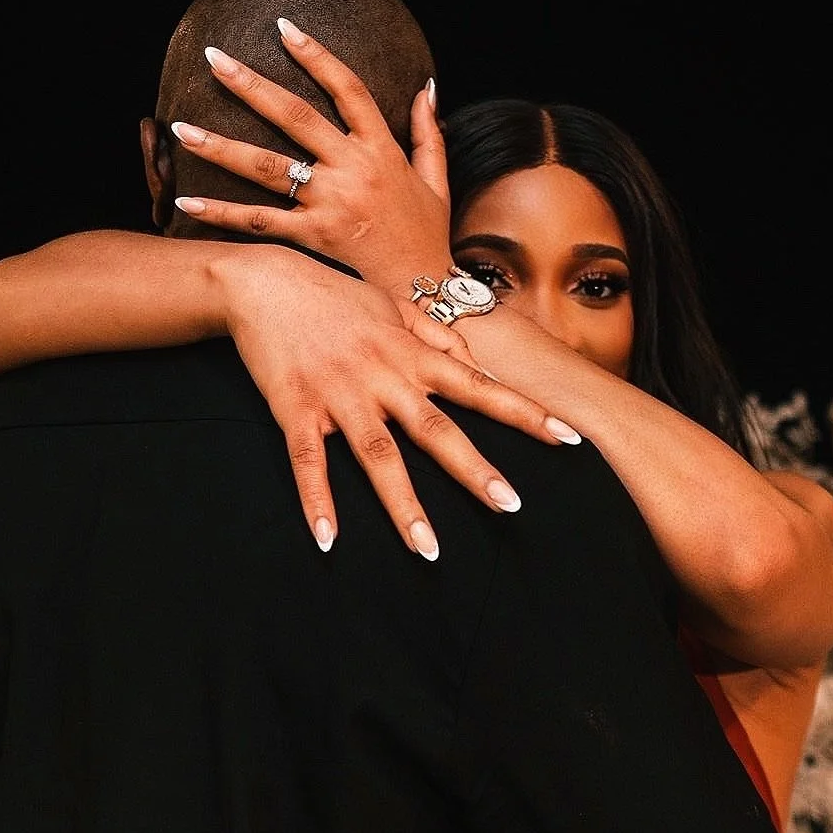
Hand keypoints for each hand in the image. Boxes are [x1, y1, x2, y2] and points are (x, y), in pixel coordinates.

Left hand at [169, 18, 452, 299]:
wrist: (426, 293)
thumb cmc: (427, 237)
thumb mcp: (436, 180)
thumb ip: (428, 132)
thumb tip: (426, 87)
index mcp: (382, 149)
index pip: (348, 89)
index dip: (316, 56)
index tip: (284, 29)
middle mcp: (353, 170)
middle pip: (294, 116)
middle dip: (250, 84)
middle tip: (213, 58)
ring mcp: (330, 204)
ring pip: (267, 166)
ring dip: (220, 145)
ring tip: (180, 127)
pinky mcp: (312, 238)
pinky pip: (259, 221)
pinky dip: (221, 211)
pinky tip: (186, 199)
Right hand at [220, 247, 581, 556]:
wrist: (264, 283)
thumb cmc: (332, 295)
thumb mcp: (391, 306)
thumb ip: (435, 336)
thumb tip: (476, 364)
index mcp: (410, 353)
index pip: (478, 386)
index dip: (524, 412)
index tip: (568, 437)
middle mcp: (382, 376)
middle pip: (436, 430)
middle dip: (474, 470)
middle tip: (511, 507)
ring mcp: (339, 395)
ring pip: (377, 456)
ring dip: (403, 505)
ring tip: (428, 549)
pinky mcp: (296, 410)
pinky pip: (308, 462)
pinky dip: (317, 502)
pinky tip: (328, 540)